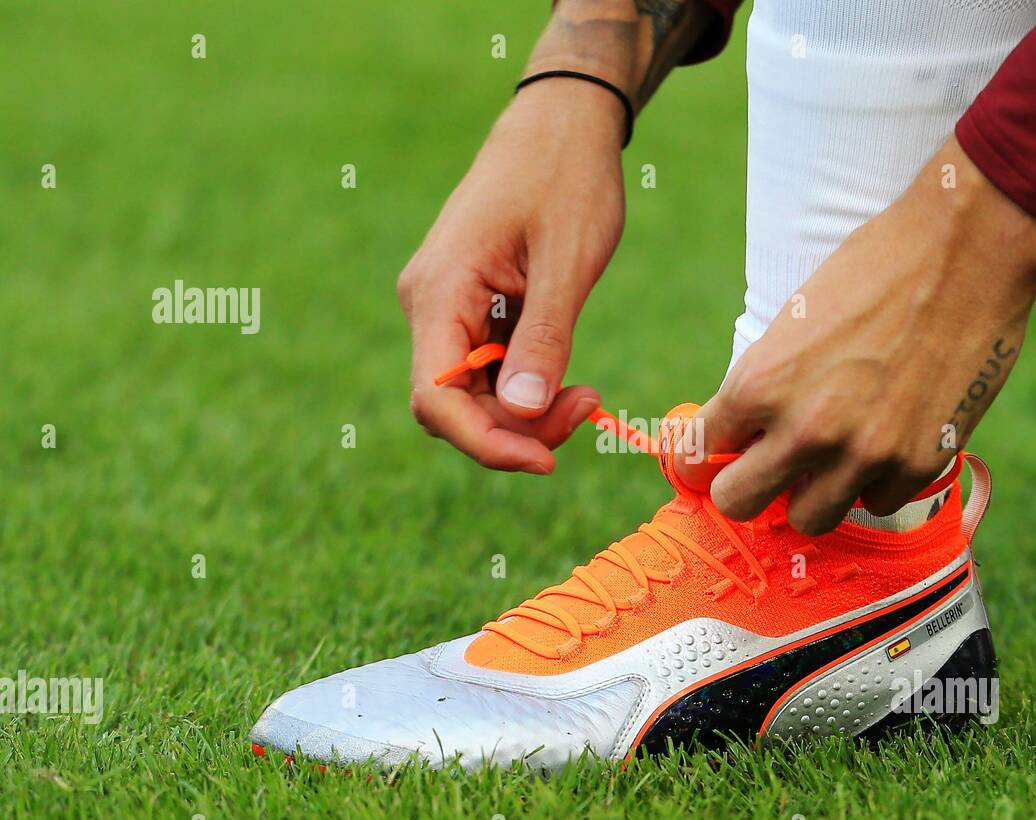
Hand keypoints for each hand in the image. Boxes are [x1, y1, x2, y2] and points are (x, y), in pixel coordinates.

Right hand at [400, 79, 625, 472]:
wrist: (561, 124)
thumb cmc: (567, 179)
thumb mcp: (567, 262)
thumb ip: (544, 339)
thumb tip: (525, 412)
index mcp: (440, 293)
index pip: (436, 399)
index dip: (486, 443)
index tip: (547, 460)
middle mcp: (429, 304)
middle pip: (454, 405)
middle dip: (517, 428)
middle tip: (587, 408)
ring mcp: (447, 306)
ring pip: (473, 394)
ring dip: (526, 411)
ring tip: (585, 393)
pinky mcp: (470, 307)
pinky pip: (487, 369)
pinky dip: (526, 386)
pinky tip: (565, 378)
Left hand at [682, 136, 1035, 533]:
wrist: (967, 248)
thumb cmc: (874, 267)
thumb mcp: (791, 322)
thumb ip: (763, 384)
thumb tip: (741, 434)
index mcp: (760, 385)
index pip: (697, 455)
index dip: (701, 458)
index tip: (713, 459)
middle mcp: (805, 430)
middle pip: (738, 504)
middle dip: (746, 486)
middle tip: (765, 468)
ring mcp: (864, 454)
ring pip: (808, 519)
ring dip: (813, 492)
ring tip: (831, 457)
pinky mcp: (919, 463)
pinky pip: (876, 501)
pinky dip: (876, 480)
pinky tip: (887, 440)